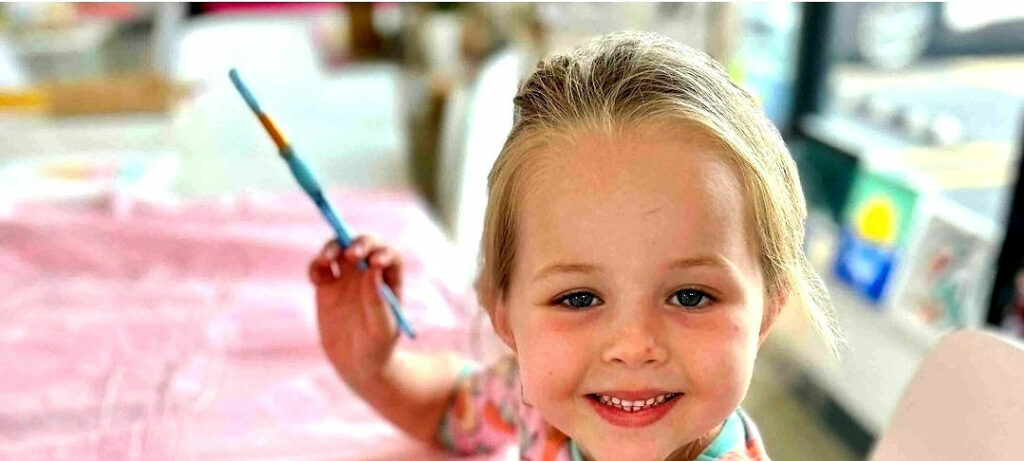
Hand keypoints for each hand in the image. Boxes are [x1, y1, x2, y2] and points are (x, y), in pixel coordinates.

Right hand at [309, 235, 402, 389]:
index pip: (388, 254)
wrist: (359, 364)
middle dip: (356, 243)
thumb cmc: (378, 347)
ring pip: (338, 250)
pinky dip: (316, 266)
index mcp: (390, 279)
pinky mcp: (326, 287)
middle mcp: (369, 273)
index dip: (382, 251)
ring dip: (332, 248)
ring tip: (326, 260)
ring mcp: (346, 278)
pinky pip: (319, 268)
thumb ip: (377, 300)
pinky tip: (316, 279)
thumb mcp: (381, 328)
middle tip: (350, 255)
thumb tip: (371, 268)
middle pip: (363, 245)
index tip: (374, 261)